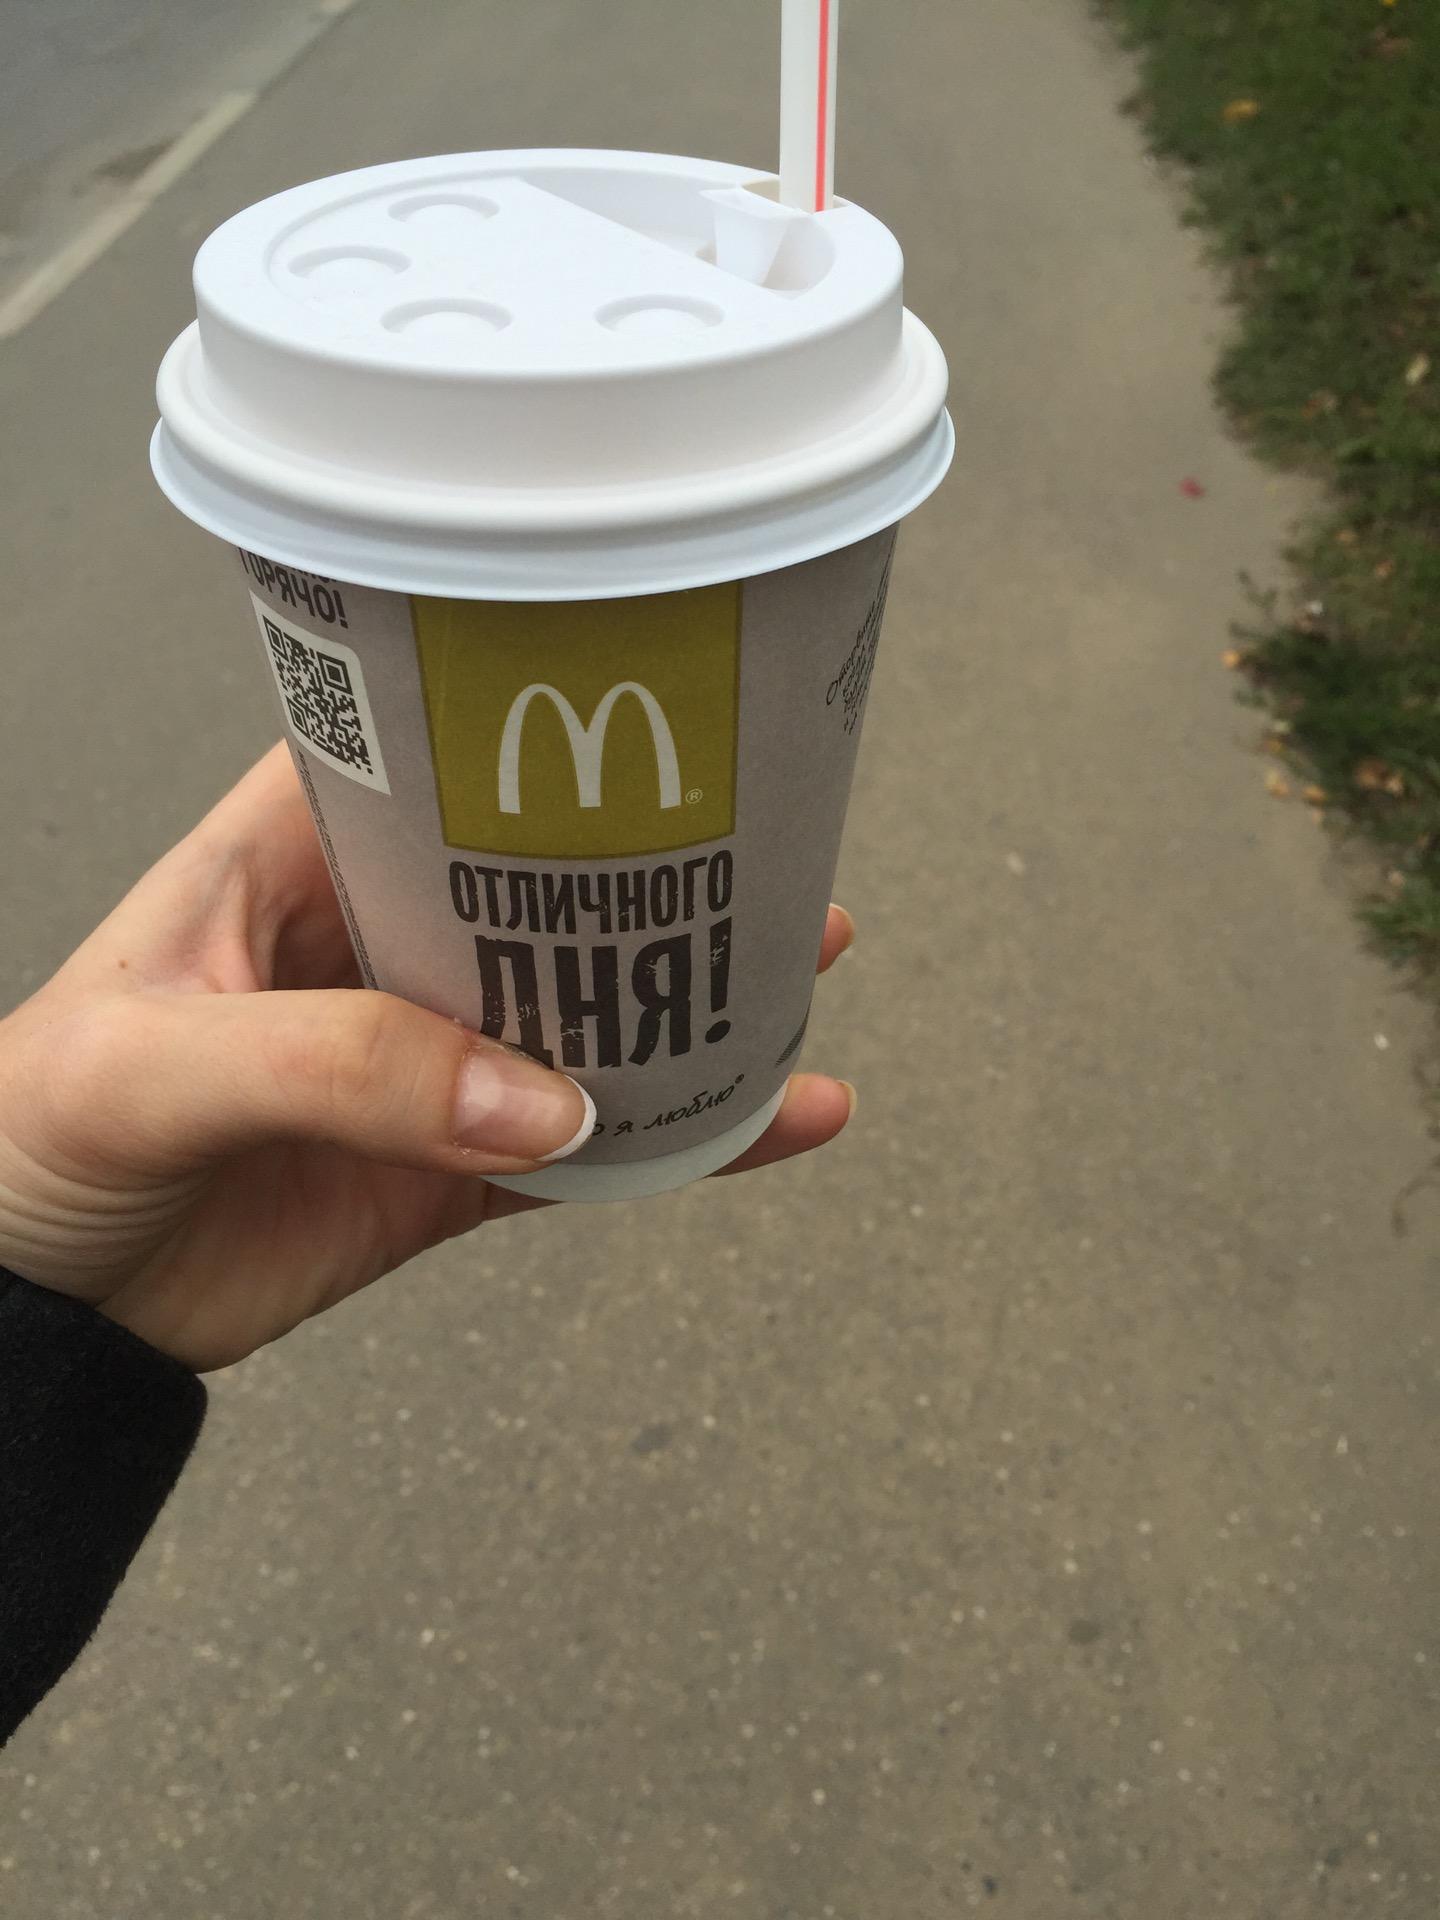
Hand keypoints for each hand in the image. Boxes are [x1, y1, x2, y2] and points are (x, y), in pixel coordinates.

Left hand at [0, 747, 854, 1371]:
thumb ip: (338, 1067)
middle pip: (541, 887)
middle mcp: (368, 948)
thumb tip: (541, 1097)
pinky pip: (579, 1153)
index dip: (540, 738)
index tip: (655, 725)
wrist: (28, 1319)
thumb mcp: (154, 1067)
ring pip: (581, 1016)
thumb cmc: (27, 1142)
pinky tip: (763, 1124)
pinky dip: (674, 1144)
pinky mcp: (440, 1171)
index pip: (432, 765)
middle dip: (655, 871)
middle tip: (770, 854)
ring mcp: (416, 1065)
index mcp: (287, 861)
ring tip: (802, 966)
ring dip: (687, 1000)